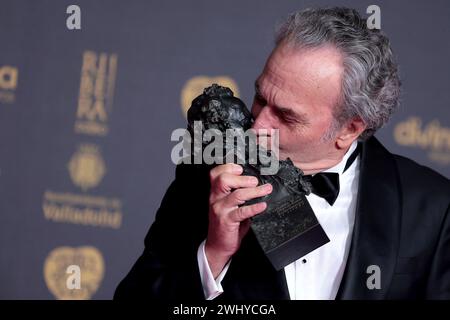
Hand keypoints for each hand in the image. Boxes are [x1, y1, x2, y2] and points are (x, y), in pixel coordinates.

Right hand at [205, 163, 271, 277]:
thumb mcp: (228, 206)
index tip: (241, 169)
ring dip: (254, 191)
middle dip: (241, 178)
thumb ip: (238, 195)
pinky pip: (242, 212)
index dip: (228, 167)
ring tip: (265, 189)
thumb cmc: (225, 225)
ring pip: (236, 194)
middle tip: (254, 181)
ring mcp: (221, 210)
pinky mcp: (227, 221)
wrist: (217, 246)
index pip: (215, 174)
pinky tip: (262, 206)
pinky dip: (254, 207)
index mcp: (215, 194)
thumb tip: (256, 184)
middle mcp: (215, 199)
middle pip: (223, 180)